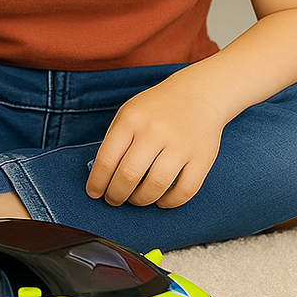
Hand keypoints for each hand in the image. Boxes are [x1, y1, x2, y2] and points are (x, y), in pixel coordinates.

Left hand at [86, 68, 225, 208]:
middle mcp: (155, 131)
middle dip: (116, 195)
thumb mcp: (128, 112)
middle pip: (128, 176)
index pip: (106, 160)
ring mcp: (180, 145)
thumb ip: (114, 140)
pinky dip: (169, 202)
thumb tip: (102, 176)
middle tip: (114, 199)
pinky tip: (161, 199)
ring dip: (140, 200)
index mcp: (132, 119)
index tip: (94, 193)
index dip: (97, 182)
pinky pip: (184, 191)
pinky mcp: (202, 158)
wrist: (198, 94)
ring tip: (136, 199)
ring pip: (155, 187)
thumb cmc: (157, 108)